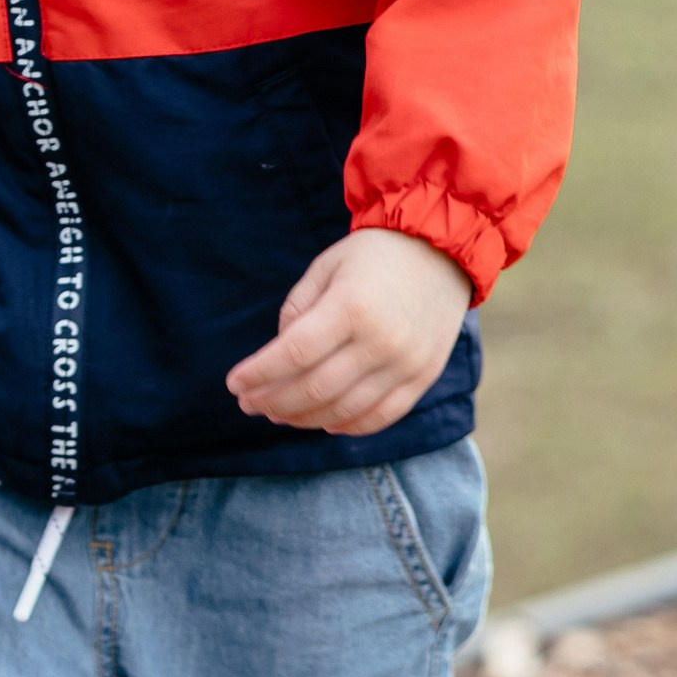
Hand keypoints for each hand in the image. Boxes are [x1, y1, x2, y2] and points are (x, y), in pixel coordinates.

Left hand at [226, 229, 470, 436]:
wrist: (442, 250)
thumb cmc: (374, 256)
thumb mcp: (325, 267)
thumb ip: (297, 310)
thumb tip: (278, 358)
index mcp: (351, 306)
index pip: (294, 354)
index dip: (259, 374)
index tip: (234, 383)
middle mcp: (381, 341)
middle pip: (315, 388)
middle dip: (273, 401)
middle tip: (248, 404)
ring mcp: (405, 364)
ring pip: (344, 410)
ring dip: (304, 418)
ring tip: (278, 414)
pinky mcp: (423, 377)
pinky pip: (381, 416)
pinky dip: (348, 426)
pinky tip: (323, 421)